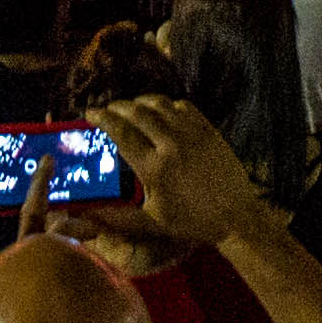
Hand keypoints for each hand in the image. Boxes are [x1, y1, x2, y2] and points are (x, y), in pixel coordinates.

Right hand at [93, 93, 259, 248]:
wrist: (235, 216)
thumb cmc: (191, 221)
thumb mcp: (151, 222)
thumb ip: (116, 217)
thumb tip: (86, 214)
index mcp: (153, 168)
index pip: (120, 133)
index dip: (102, 119)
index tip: (90, 113)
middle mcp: (170, 145)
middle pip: (137, 112)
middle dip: (117, 106)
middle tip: (107, 108)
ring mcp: (192, 134)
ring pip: (160, 104)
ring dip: (140, 101)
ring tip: (131, 106)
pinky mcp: (208, 129)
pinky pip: (183, 106)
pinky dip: (167, 104)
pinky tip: (161, 111)